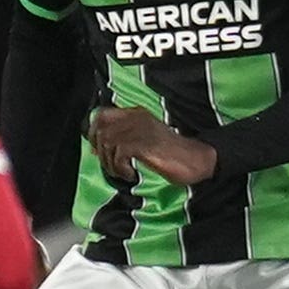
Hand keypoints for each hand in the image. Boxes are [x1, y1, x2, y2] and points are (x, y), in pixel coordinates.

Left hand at [91, 105, 218, 187]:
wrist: (195, 159)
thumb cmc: (171, 154)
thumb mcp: (145, 140)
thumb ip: (123, 139)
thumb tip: (96, 149)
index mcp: (136, 114)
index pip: (102, 115)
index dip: (93, 133)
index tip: (97, 150)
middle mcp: (136, 118)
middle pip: (101, 130)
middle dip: (101, 152)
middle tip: (112, 166)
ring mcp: (140, 130)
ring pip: (108, 143)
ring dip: (111, 164)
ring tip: (124, 172)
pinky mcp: (144, 144)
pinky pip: (118, 155)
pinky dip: (121, 169)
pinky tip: (131, 174)